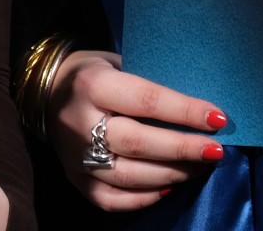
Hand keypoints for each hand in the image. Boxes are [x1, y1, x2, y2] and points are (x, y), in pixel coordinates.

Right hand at [48, 50, 226, 211]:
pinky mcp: (73, 178)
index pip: (146, 100)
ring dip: (172, 174)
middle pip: (139, 143)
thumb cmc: (95, 72)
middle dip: (183, 149)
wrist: (45, 90)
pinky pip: (111, 199)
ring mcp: (74, 155)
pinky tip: (168, 188)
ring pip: (129, 175)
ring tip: (200, 167)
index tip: (217, 119)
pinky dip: (143, 198)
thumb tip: (198, 108)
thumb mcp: (118, 63)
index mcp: (93, 84)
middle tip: (216, 151)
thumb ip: (149, 83)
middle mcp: (80, 122)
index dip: (184, 111)